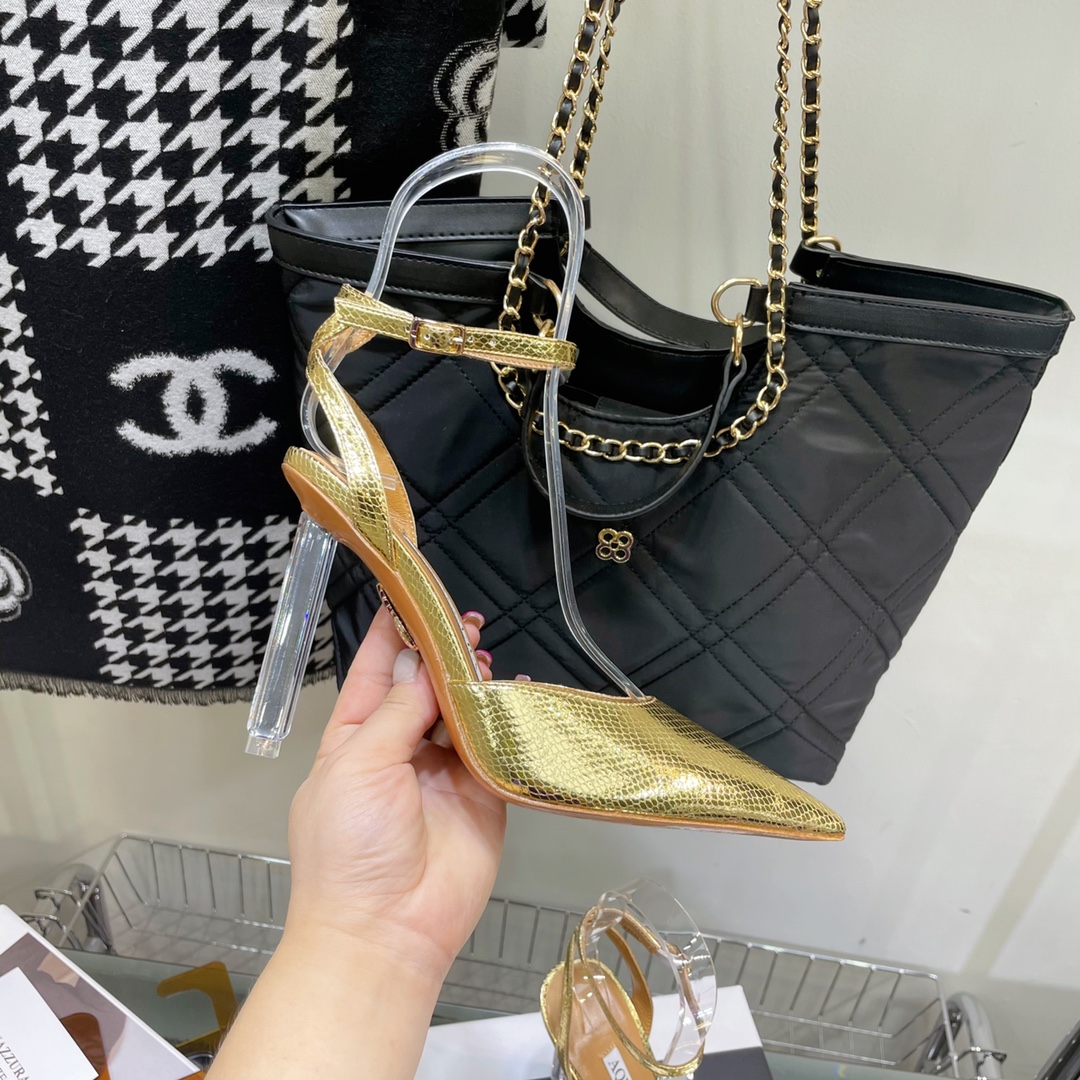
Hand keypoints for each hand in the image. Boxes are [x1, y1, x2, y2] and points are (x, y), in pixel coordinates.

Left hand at [285, 607, 506, 981]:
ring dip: (472, 680)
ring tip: (486, 654)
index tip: (410, 595)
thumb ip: (397, 712)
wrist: (386, 932)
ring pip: (461, 711)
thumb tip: (424, 666)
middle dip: (441, 652)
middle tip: (466, 625)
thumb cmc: (349, 850)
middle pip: (423, 686)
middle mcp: (398, 749)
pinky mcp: (481, 795)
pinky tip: (516, 692)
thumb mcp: (358, 766)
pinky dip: (506, 718)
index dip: (392, 635)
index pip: (375, 673)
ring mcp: (441, 772)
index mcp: (354, 739)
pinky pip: (496, 747)